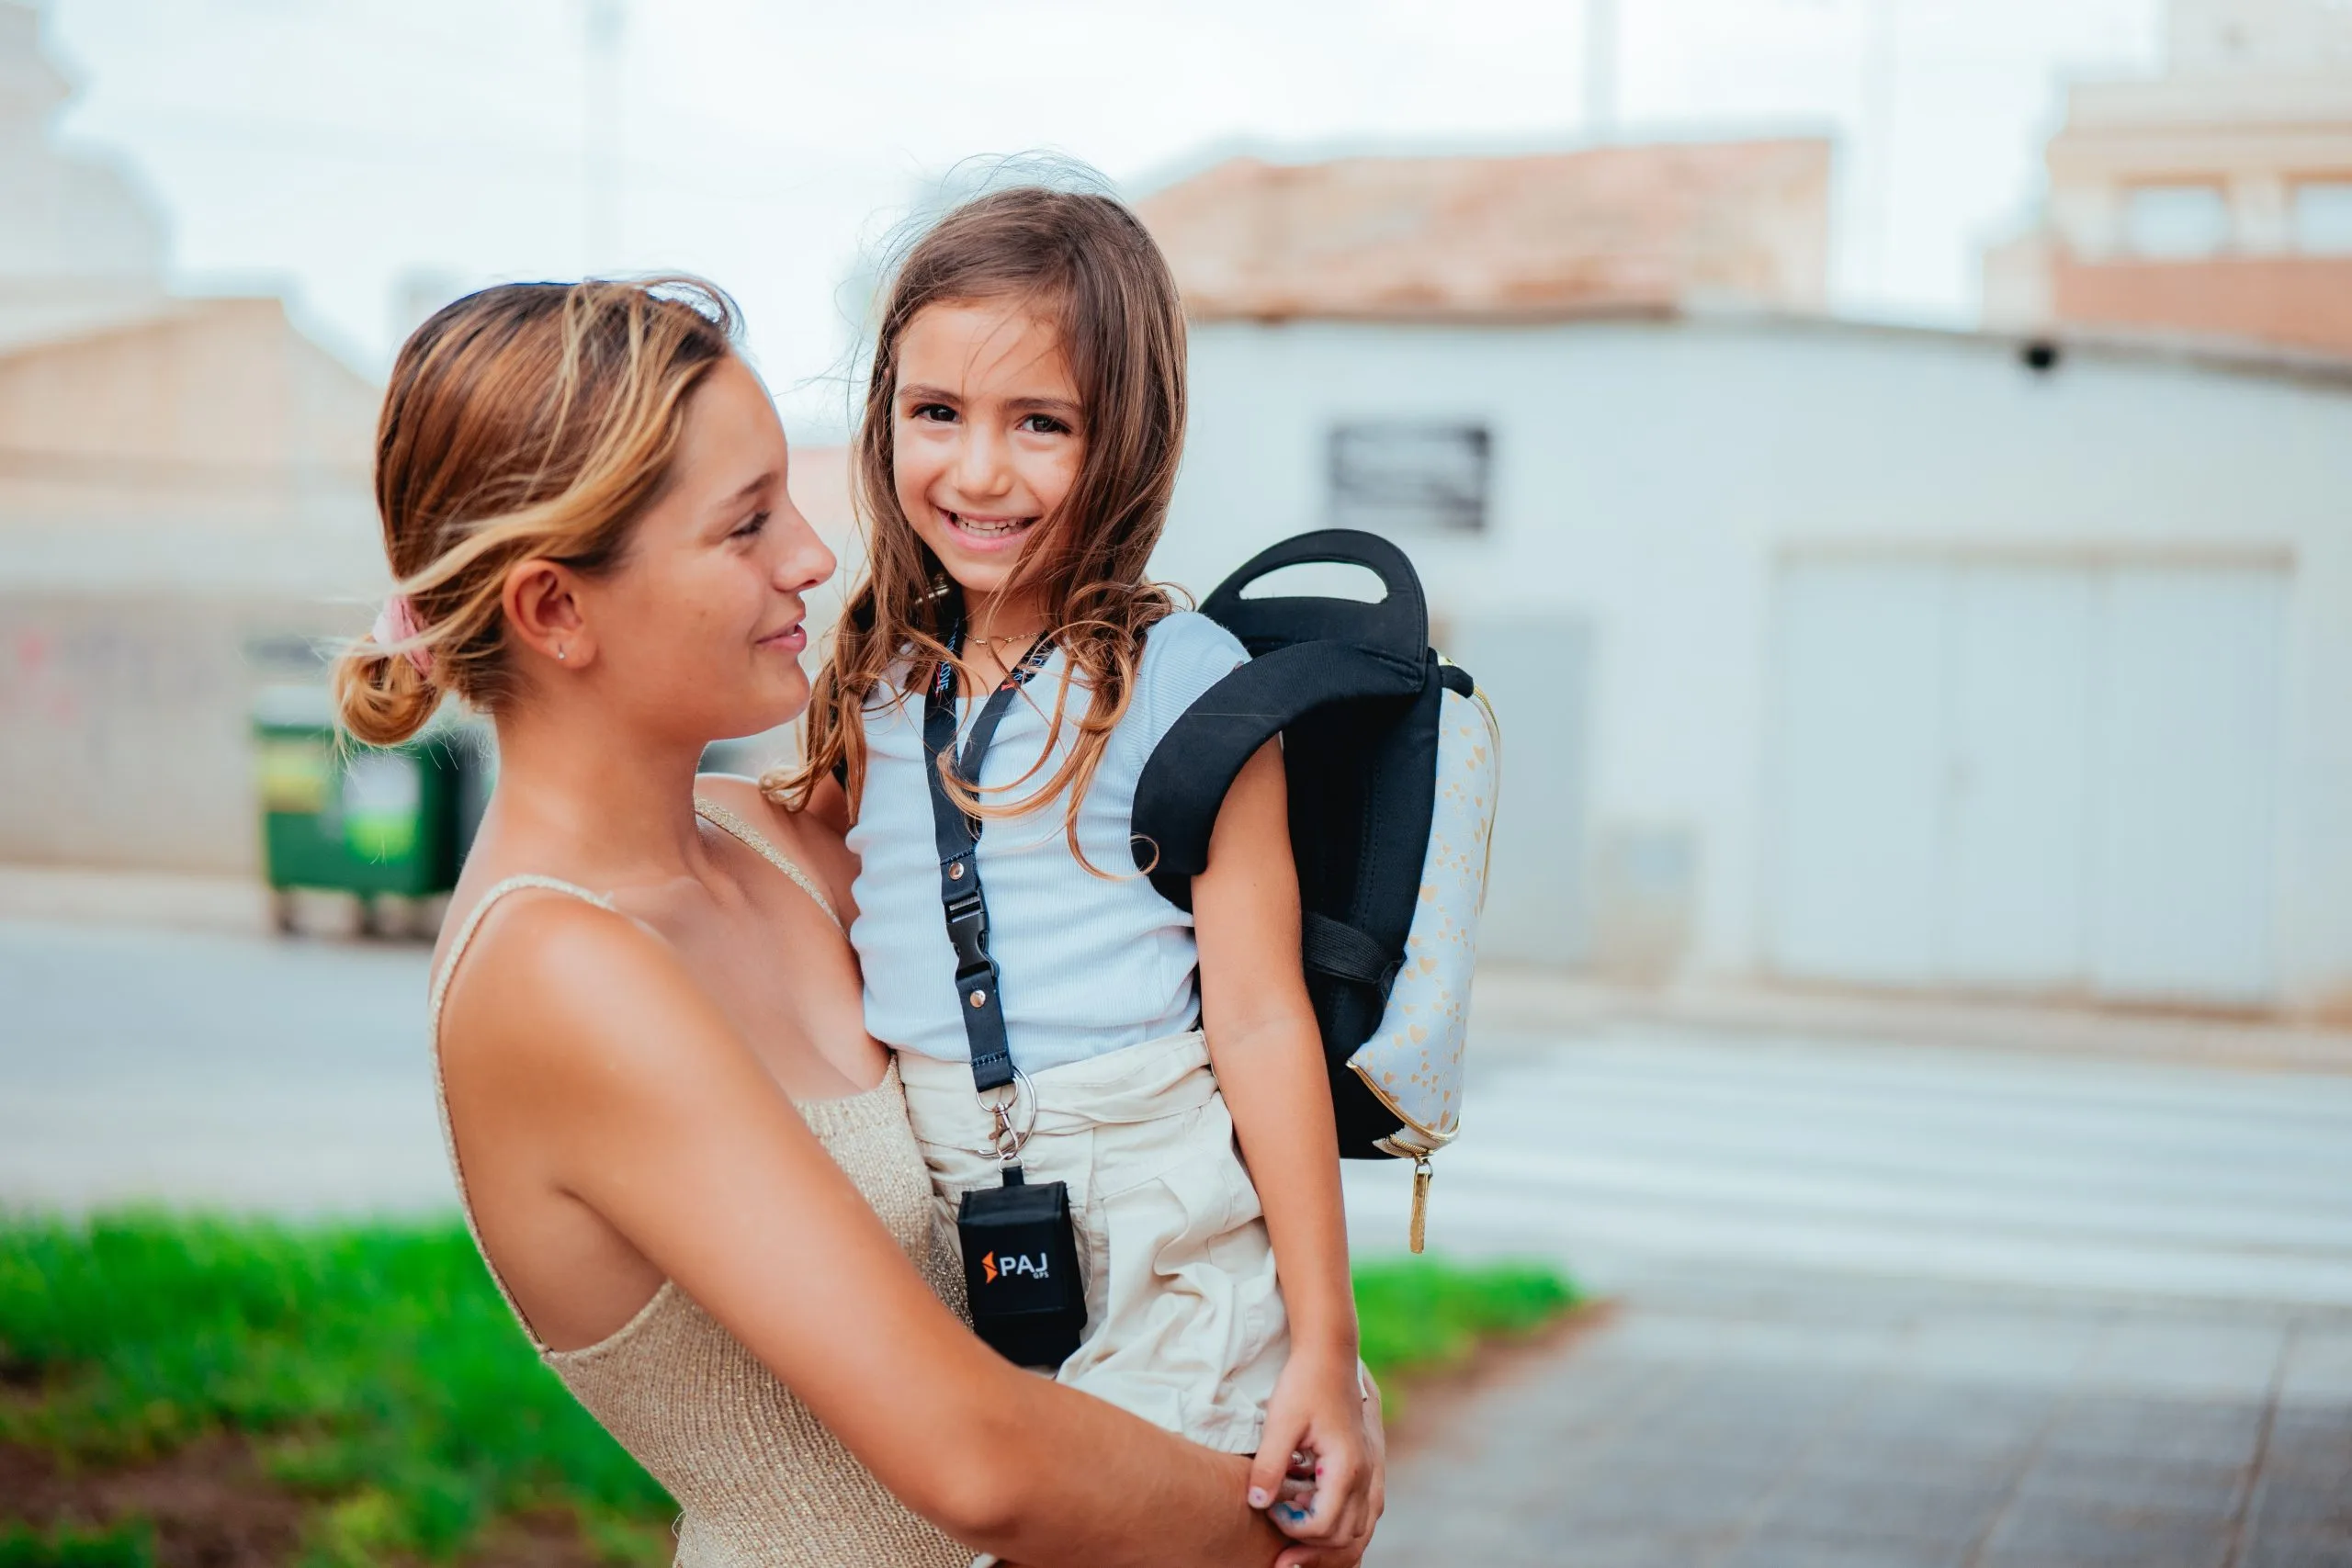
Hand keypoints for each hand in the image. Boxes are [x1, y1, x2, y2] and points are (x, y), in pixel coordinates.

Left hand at [1251, 1348, 1378, 1556]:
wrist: (1330, 1354)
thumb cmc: (1304, 1383)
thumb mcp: (1280, 1422)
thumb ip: (1269, 1465)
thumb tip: (1257, 1505)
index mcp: (1347, 1467)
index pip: (1324, 1524)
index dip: (1293, 1528)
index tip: (1270, 1508)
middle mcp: (1366, 1475)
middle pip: (1347, 1537)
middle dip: (1311, 1546)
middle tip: (1278, 1537)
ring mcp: (1371, 1472)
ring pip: (1361, 1529)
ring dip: (1329, 1537)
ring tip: (1295, 1527)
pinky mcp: (1367, 1467)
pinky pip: (1363, 1512)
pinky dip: (1340, 1522)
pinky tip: (1310, 1506)